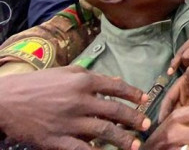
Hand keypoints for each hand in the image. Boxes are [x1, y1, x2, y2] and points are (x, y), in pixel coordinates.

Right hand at [0, 65, 149, 149]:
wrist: (7, 101)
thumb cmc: (38, 84)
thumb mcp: (67, 73)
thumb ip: (93, 77)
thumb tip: (117, 82)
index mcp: (83, 81)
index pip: (116, 87)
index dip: (134, 94)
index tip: (145, 100)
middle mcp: (79, 100)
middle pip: (115, 111)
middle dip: (134, 119)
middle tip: (147, 125)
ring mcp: (69, 121)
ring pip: (104, 131)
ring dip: (122, 139)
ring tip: (135, 144)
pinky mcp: (56, 139)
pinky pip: (82, 149)